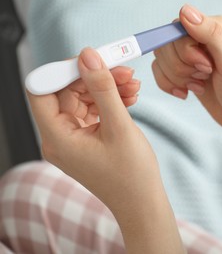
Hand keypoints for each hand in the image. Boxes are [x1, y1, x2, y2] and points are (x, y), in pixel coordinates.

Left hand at [27, 48, 158, 205]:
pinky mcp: (86, 139)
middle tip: (124, 71)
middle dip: (95, 77)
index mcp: (57, 138)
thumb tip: (88, 56)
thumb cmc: (131, 174)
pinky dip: (109, 101)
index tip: (91, 61)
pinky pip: (92, 111)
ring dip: (107, 88)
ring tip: (133, 85)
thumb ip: (102, 88)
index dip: (63, 72)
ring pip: (83, 99)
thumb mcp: (119, 126)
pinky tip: (129, 98)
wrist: (142, 203)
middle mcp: (59, 138)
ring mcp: (73, 139)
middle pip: (67, 92)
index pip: (42, 91)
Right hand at [152, 4, 221, 131]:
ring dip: (177, 77)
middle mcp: (202, 38)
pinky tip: (187, 92)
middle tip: (206, 76)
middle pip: (168, 44)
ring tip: (200, 85)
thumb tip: (185, 10)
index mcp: (218, 28)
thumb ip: (210, 34)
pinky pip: (160, 71)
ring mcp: (192, 55)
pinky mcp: (184, 71)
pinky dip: (170, 85)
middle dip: (182, 67)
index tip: (206, 67)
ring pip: (161, 58)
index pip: (181, 28)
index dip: (186, 51)